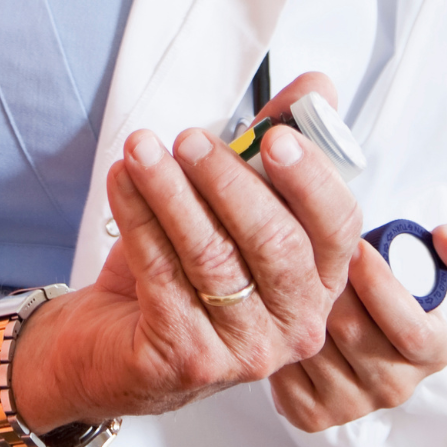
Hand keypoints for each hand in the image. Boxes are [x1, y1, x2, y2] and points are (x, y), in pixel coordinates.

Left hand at [10, 97, 360, 431]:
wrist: (108, 343)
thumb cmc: (180, 273)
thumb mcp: (230, 205)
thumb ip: (273, 147)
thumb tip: (318, 87)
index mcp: (320, 280)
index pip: (338, 226)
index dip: (310, 179)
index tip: (275, 137)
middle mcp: (295, 323)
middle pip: (275, 241)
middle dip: (227, 179)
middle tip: (189, 139)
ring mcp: (244, 350)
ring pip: (212, 256)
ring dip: (171, 192)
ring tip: (141, 150)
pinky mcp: (186, 359)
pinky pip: (162, 274)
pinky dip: (139, 218)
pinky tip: (123, 182)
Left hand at [267, 220, 446, 431]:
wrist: (355, 334)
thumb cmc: (389, 291)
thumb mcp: (426, 263)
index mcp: (433, 353)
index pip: (410, 329)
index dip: (380, 286)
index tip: (356, 247)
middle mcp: (396, 388)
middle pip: (351, 330)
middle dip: (329, 284)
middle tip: (310, 248)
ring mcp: (352, 406)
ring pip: (314, 345)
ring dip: (297, 304)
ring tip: (293, 274)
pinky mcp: (309, 414)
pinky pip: (285, 367)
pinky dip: (277, 333)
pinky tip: (279, 309)